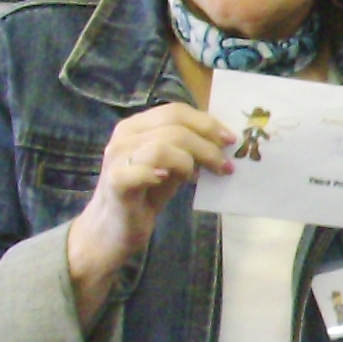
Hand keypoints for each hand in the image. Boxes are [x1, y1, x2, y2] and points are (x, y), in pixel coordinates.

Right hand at [67, 102, 234, 310]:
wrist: (113, 230)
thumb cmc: (144, 195)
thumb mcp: (171, 168)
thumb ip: (189, 152)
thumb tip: (222, 143)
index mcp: (137, 126)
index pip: (176, 111)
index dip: (206, 122)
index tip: (229, 139)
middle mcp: (124, 136)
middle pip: (174, 126)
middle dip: (206, 144)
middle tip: (224, 164)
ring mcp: (117, 157)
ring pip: (162, 146)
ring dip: (189, 161)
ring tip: (198, 178)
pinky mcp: (115, 181)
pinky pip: (142, 170)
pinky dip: (160, 173)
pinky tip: (168, 180)